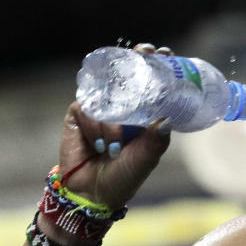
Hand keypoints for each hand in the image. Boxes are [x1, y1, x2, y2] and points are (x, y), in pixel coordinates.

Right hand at [59, 43, 173, 211]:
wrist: (94, 192)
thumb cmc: (125, 176)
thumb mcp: (146, 158)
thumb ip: (157, 140)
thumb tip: (167, 119)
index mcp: (142, 114)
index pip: (149, 83)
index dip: (155, 66)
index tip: (165, 53)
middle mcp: (121, 107)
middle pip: (126, 73)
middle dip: (134, 61)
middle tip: (144, 54)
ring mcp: (99, 108)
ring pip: (107, 95)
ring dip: (113, 122)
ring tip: (115, 148)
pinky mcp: (78, 114)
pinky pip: (87, 109)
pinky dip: (95, 127)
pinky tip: (98, 146)